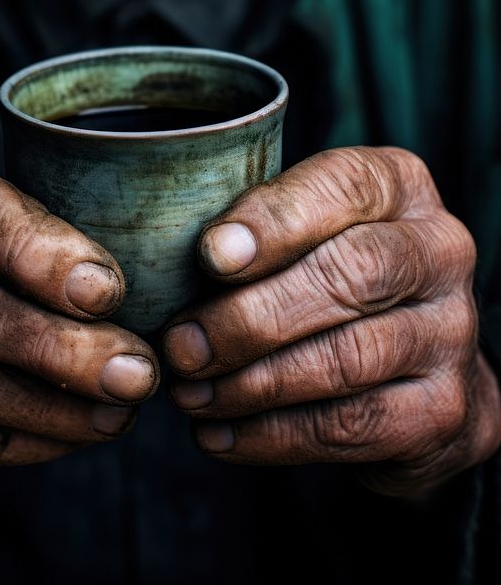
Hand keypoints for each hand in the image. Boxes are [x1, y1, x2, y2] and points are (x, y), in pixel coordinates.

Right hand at [0, 157, 158, 491]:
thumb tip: (157, 287)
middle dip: (60, 345)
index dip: (37, 253)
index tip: (110, 290)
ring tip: (121, 410)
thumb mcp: (14, 224)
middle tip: (137, 371)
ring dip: (52, 404)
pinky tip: (73, 435)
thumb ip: (58, 238)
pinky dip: (21, 442)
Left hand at [164, 147, 500, 495]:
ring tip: (191, 393)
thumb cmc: (327, 273)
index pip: (344, 187)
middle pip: (350, 275)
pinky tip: (221, 434)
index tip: (210, 255)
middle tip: (182, 346)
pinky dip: (273, 436)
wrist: (412, 360)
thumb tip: (171, 272)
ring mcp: (451, 332)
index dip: (275, 220)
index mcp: (400, 187)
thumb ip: (251, 233)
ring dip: (253, 383)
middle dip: (251, 317)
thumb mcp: (298, 229)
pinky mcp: (446, 409)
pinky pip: (352, 427)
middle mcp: (440, 251)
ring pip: (348, 359)